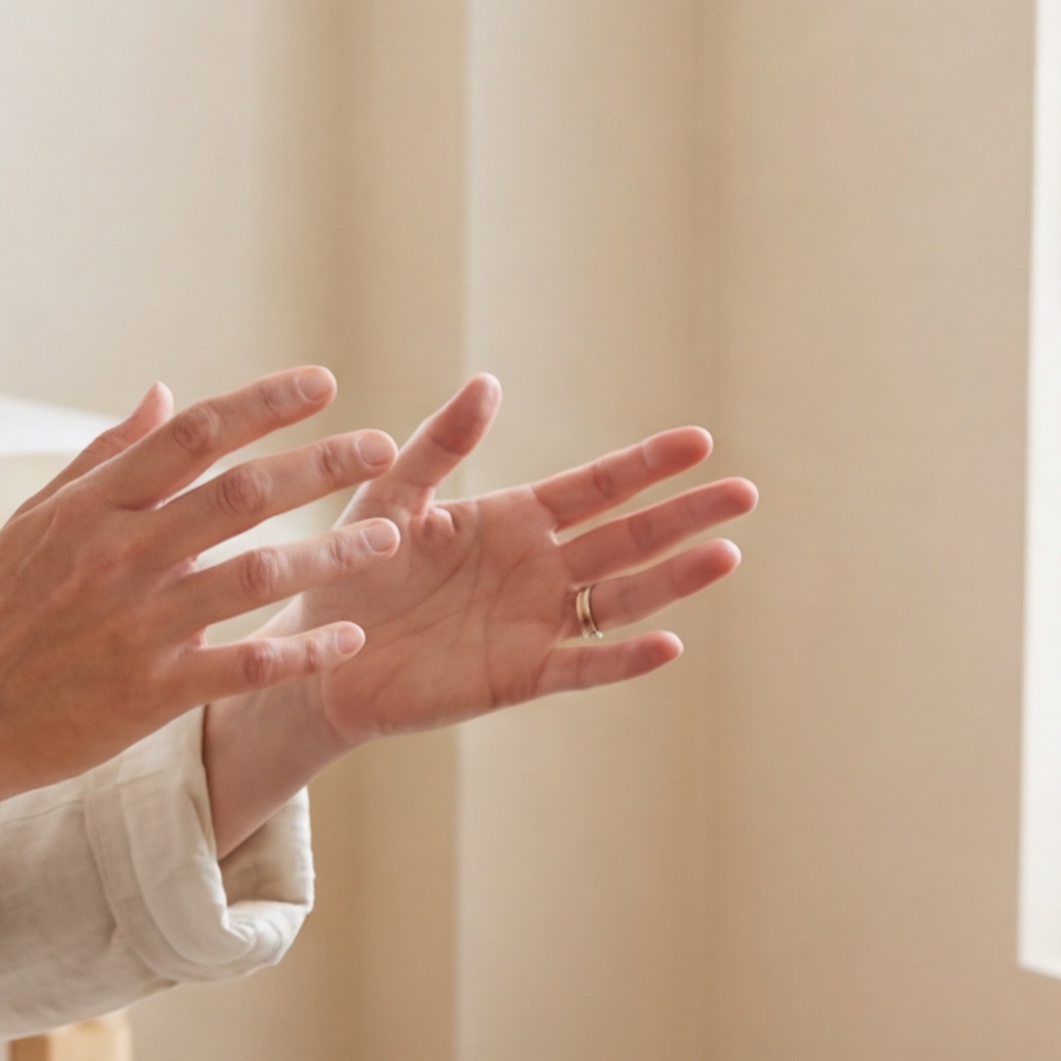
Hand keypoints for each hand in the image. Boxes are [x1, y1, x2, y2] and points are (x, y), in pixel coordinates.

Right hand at [0, 370, 402, 909]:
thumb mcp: (36, 522)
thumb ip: (107, 457)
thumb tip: (167, 392)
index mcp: (94, 507)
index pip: (193, 435)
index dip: (264, 403)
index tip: (325, 383)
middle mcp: (119, 555)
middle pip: (239, 493)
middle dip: (320, 465)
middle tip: (384, 447)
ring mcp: (136, 624)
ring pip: (254, 574)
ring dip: (331, 553)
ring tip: (391, 538)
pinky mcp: (148, 693)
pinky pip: (242, 666)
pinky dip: (300, 653)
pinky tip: (350, 638)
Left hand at [197, 380, 757, 838]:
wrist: (316, 659)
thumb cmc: (349, 572)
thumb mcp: (390, 498)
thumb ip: (439, 447)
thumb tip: (489, 383)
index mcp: (514, 520)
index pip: (595, 487)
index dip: (646, 465)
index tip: (699, 441)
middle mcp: (538, 570)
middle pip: (627, 538)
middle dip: (685, 516)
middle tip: (744, 492)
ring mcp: (535, 624)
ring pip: (620, 598)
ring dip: (673, 579)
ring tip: (726, 554)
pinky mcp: (518, 677)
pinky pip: (580, 666)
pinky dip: (623, 660)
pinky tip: (666, 645)